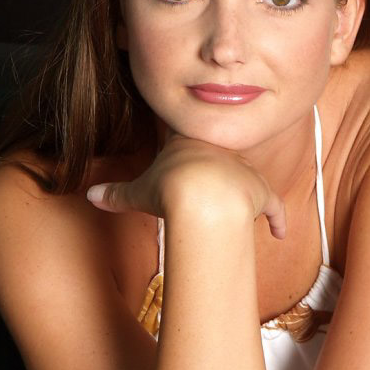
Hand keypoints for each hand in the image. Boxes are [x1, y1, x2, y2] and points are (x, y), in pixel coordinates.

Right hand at [87, 135, 286, 238]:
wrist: (203, 196)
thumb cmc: (169, 189)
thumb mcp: (138, 192)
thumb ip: (116, 194)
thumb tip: (89, 196)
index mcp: (190, 143)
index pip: (189, 136)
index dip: (187, 142)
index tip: (186, 146)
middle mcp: (221, 150)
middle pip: (221, 154)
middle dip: (219, 165)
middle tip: (215, 181)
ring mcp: (244, 169)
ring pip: (248, 177)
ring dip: (248, 191)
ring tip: (246, 209)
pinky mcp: (261, 191)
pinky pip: (273, 205)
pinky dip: (278, 219)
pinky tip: (280, 234)